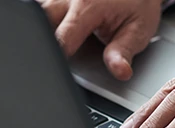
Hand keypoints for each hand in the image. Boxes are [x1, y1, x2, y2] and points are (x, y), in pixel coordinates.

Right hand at [37, 0, 161, 80]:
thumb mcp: (138, 30)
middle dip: (41, 44)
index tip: (55, 73)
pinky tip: (50, 32)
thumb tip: (120, 71)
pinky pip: (39, 8)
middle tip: (51, 61)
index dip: (57, 58)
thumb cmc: (138, 4)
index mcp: (88, 6)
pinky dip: (42, 23)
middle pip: (40, 23)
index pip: (62, 38)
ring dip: (39, 30)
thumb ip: (124, 52)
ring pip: (36, 12)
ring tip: (50, 45)